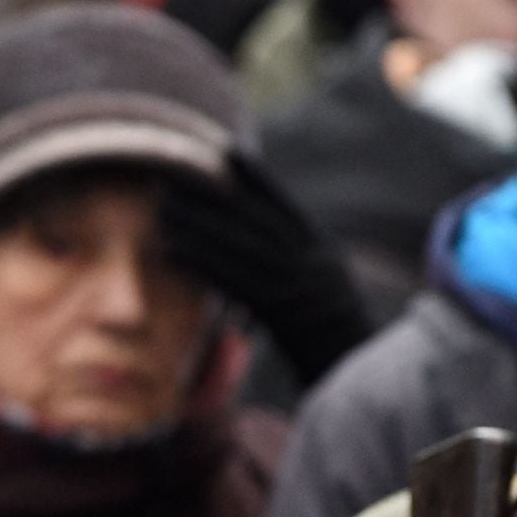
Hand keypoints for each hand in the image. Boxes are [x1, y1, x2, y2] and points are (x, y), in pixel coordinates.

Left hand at [162, 161, 370, 381]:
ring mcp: (295, 282)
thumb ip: (300, 260)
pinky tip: (171, 250)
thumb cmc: (333, 334)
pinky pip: (232, 279)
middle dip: (211, 193)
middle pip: (252, 218)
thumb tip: (267, 239)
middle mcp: (309, 259)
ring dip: (196, 225)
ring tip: (161, 211)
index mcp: (320, 249)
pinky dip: (200, 261)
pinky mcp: (278, 309)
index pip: (283, 205)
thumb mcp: (325, 286)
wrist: (354, 367)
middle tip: (174, 174)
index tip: (227, 150)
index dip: (255, 176)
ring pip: (238, 245)